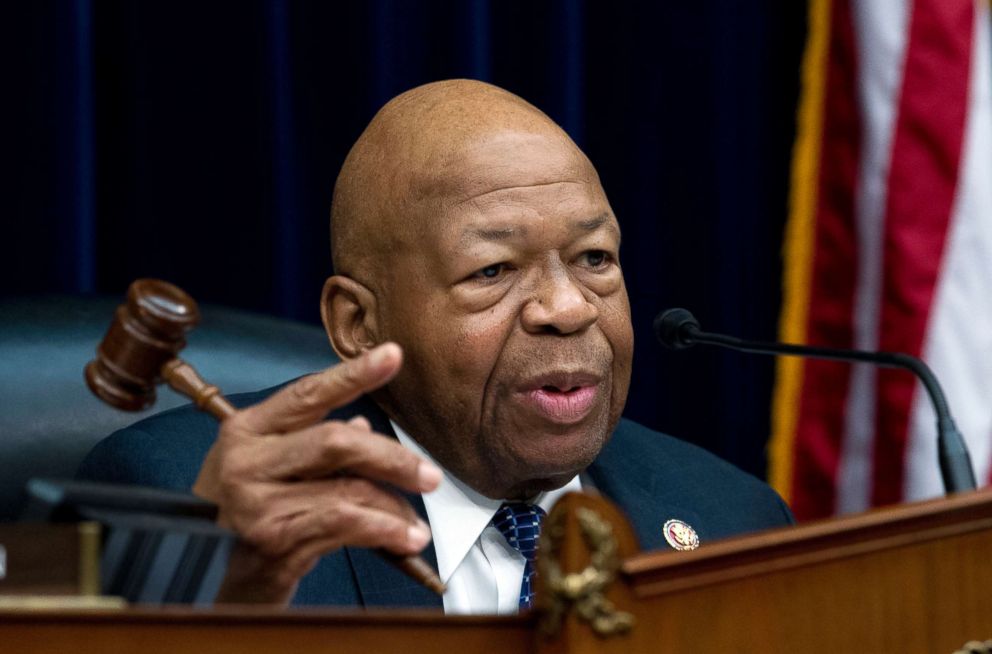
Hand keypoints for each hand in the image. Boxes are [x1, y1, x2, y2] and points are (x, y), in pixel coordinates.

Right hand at [192, 342, 441, 603]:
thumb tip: (363, 427)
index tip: (393, 355)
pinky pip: (344, 525)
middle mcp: (245, 460)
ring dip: (394, 507)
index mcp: (247, 429)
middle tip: (429, 476)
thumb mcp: (275, 469)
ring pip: (348, 490)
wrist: (217, 578)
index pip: (308, 393)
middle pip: (336, 441)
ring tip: (417, 526)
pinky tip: (403, 540)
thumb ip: (316, 445)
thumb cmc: (255, 512)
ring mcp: (255, 502)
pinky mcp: (271, 540)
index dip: (353, 374)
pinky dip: (382, 531)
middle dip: (392, 458)